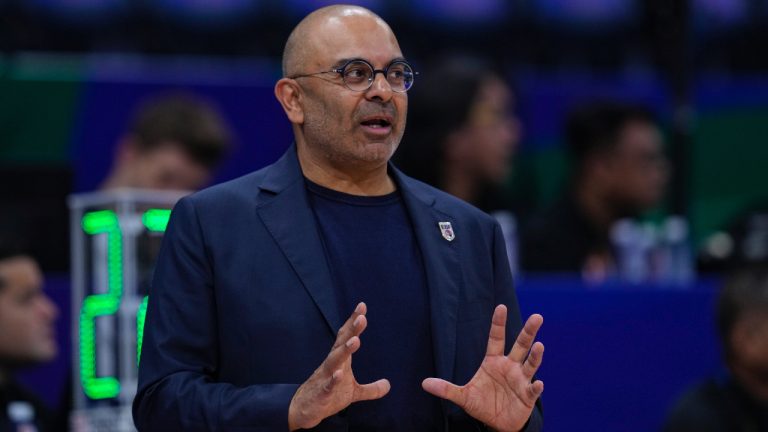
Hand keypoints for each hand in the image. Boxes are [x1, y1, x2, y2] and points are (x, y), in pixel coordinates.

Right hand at [288, 302, 389, 430]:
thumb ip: (372, 389)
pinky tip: (340, 373)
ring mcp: (326, 378)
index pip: (347, 337)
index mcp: (340, 361)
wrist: (304, 410)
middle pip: (342, 344)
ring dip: (345, 350)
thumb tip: (389, 385)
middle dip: (351, 331)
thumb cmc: (329, 396)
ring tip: (355, 341)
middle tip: (362, 317)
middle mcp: (332, 365)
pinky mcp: (322, 393)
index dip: (353, 322)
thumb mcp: (353, 393)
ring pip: (335, 361)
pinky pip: (328, 385)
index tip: (362, 306)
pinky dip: (333, 379)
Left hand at [422, 305, 543, 431]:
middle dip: (529, 331)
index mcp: (493, 361)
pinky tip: (538, 384)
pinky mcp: (527, 396)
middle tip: (537, 316)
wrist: (498, 423)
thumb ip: (446, 389)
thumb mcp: (463, 396)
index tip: (501, 307)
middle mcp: (510, 367)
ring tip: (539, 345)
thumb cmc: (482, 404)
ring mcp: (520, 380)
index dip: (498, 323)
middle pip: (521, 346)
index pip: (496, 338)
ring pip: (531, 364)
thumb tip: (424, 383)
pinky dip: (536, 387)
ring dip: (535, 356)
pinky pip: (533, 390)